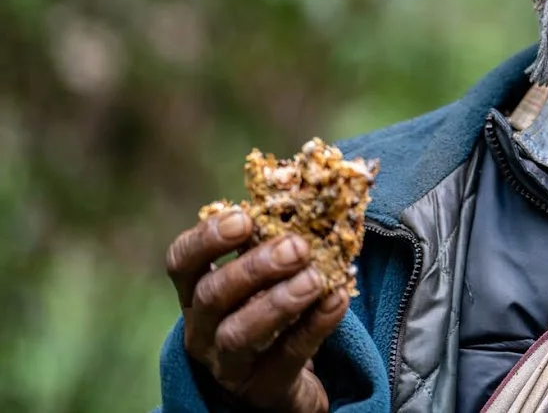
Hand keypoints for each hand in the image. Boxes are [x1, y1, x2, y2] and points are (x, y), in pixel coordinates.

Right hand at [165, 209, 348, 412]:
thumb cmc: (273, 312)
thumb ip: (278, 238)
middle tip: (296, 246)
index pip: (182, 262)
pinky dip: (314, 326)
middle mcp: (203, 329)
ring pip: (240, 334)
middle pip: (213, 296)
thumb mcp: (268, 276)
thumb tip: (312, 186)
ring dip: (279, 301)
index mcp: (197, 293)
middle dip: (254, 267)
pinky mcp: (264, 389)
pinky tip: (337, 300)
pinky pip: (287, 357)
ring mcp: (228, 365)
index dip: (207, 238)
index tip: (243, 217)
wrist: (285, 382)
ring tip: (315, 277)